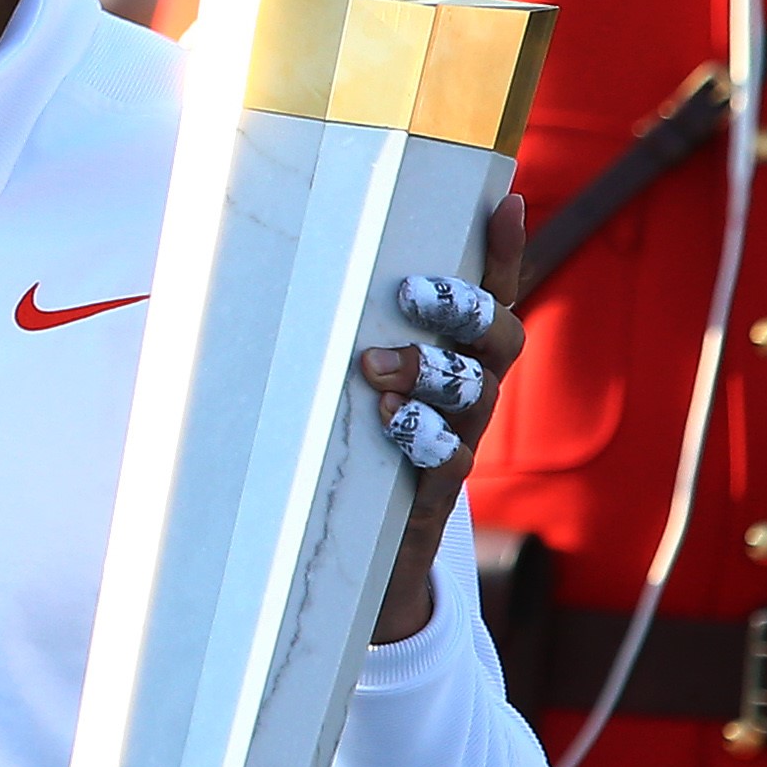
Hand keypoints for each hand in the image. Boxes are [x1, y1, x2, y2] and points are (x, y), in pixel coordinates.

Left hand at [357, 194, 529, 644]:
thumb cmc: (336, 451)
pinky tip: (392, 424)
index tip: (505, 199)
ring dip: (429, 371)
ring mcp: (456, 446)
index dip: (503, 252)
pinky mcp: (432, 498)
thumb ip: (325, 332)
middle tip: (409, 294)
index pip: (491, 296)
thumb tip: (262, 245)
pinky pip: (449, 462)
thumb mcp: (334, 386)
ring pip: (474, 396)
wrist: (347, 566)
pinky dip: (424, 437)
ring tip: (376, 368)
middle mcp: (466, 398)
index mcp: (450, 359)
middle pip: (496, 339)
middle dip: (461, 309)